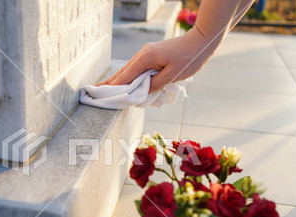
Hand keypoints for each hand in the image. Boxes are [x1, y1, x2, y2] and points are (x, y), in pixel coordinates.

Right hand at [97, 27, 211, 92]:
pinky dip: (128, 75)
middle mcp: (143, 54)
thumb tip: (141, 91)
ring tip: (105, 88)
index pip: (126, 76)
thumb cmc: (189, 58)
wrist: (200, 42)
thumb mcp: (173, 75)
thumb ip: (155, 84)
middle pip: (123, 71)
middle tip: (95, 91)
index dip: (114, 87)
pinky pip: (135, 67)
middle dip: (110, 82)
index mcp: (146, 58)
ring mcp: (146, 53)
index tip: (102, 95)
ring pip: (128, 69)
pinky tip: (123, 81)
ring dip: (117, 79)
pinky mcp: (151, 54)